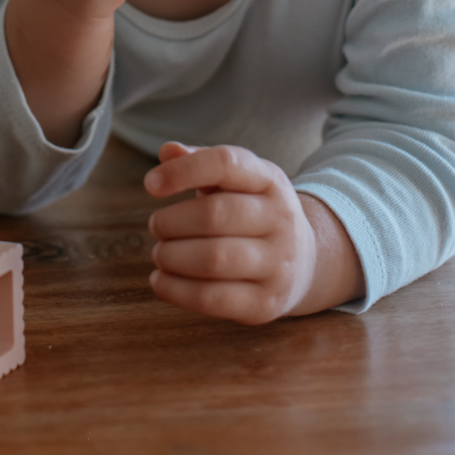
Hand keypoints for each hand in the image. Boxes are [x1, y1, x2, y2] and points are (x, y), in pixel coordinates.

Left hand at [144, 142, 321, 323]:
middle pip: (214, 215)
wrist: (305, 261)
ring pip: (214, 259)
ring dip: (172, 257)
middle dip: (172, 222)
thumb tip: (167, 151)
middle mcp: (281, 219)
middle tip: (155, 226)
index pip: (226, 163)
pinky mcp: (266, 304)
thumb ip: (200, 162)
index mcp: (269, 180)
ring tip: (160, 254)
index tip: (150, 184)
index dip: (183, 171)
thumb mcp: (236, 180)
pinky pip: (214, 299)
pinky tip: (160, 280)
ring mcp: (278, 264)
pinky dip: (176, 291)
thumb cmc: (253, 211)